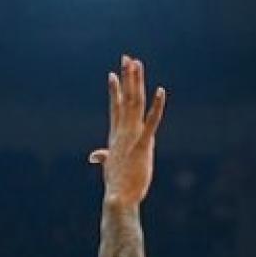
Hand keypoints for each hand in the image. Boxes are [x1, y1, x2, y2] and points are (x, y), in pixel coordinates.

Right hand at [90, 55, 166, 206]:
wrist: (118, 198)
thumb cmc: (117, 185)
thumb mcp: (110, 166)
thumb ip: (103, 157)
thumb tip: (94, 155)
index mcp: (116, 136)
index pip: (116, 108)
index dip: (115, 90)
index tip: (113, 74)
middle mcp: (123, 132)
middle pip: (125, 99)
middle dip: (126, 78)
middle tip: (127, 58)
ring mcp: (132, 137)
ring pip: (135, 103)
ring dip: (136, 82)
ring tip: (137, 64)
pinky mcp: (143, 145)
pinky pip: (151, 122)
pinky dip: (157, 106)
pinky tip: (161, 92)